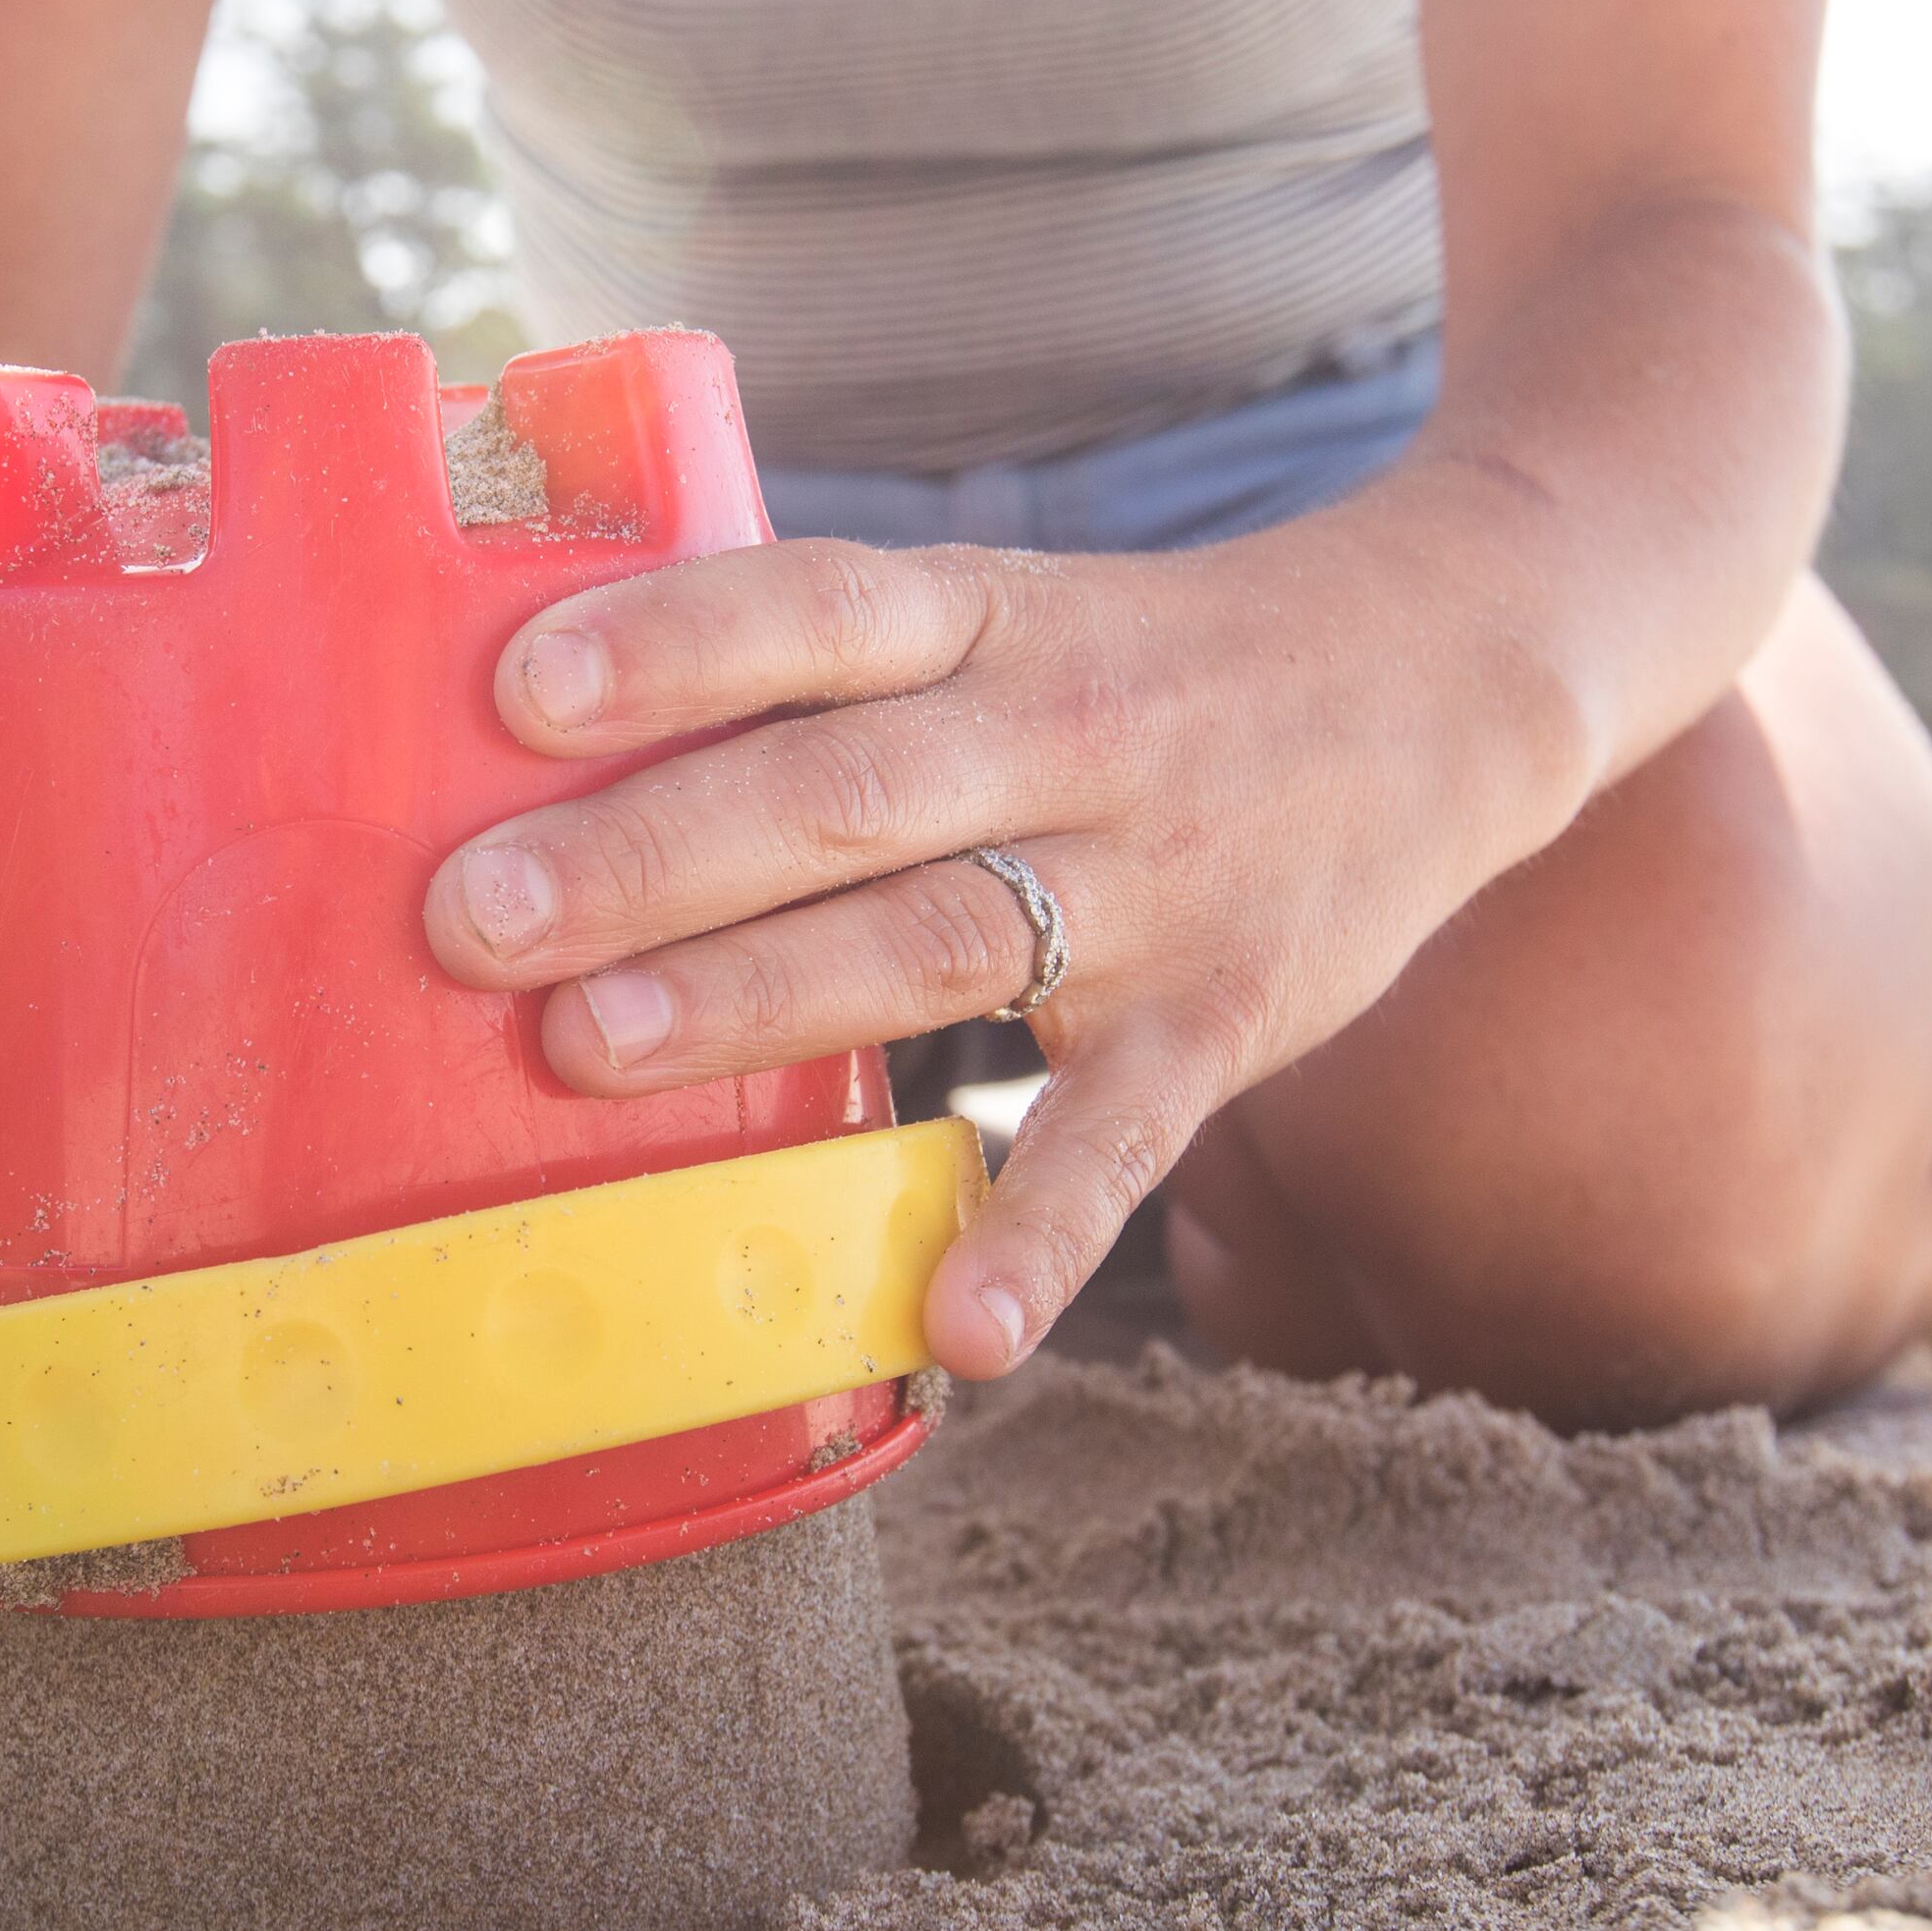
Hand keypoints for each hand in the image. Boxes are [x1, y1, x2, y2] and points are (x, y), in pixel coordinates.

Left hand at [415, 540, 1482, 1380]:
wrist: (1460, 671)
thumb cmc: (1153, 659)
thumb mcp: (1010, 611)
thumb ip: (833, 670)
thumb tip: (560, 737)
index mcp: (993, 617)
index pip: (822, 607)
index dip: (676, 641)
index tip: (515, 690)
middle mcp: (1065, 732)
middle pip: (842, 790)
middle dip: (652, 854)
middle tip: (471, 917)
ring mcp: (1154, 880)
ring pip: (938, 938)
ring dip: (761, 1000)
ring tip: (583, 1053)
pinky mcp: (1229, 1014)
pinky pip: (1123, 1134)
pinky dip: (1042, 1233)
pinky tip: (950, 1323)